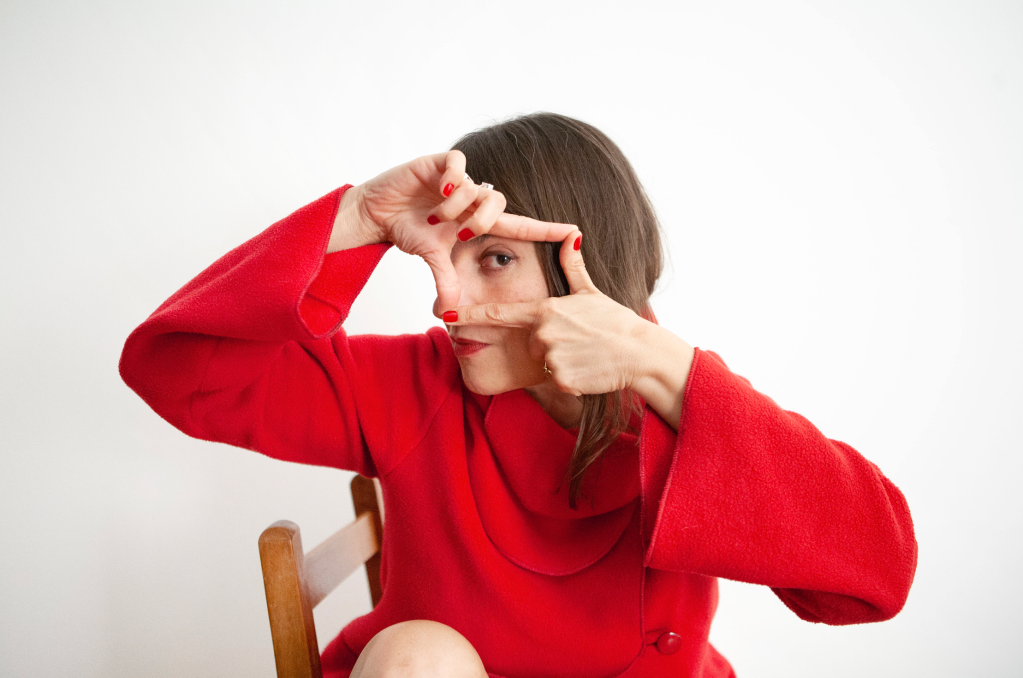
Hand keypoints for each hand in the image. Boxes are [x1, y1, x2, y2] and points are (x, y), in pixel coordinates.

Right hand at [331, 150, 576, 316]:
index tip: (574, 232)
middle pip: (499, 203)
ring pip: (476, 188)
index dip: (545, 229)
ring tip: (433, 217)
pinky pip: (459, 164)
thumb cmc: (407, 230)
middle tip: (458, 233)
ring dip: (454, 209)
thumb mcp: (431, 258)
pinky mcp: (439, 162)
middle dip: (480, 221)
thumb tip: (448, 313)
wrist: (377, 212)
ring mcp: (458, 178)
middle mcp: (472, 198)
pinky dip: (451, 180)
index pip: (519, 225)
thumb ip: (446, 281)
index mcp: (476, 219)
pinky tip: (439, 190)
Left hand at [443, 230, 653, 396]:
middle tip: (577, 341)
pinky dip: (570, 379)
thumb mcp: (592, 292)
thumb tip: (571, 235)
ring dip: (560, 362)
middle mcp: (543, 332)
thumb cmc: (616, 322)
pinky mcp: (561, 380)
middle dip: (547, 345)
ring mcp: (551, 357)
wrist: (639, 353)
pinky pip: (556, 382)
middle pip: (528, 343)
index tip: (446, 315)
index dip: (471, 316)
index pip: (499, 313)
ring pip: (542, 363)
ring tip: (586, 354)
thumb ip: (573, 266)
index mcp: (546, 309)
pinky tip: (588, 369)